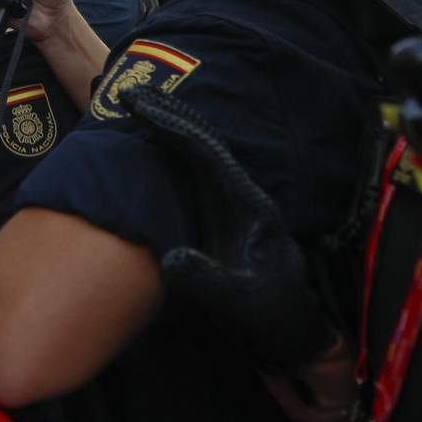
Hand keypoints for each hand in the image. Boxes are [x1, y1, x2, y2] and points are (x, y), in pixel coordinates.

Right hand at [120, 84, 337, 375]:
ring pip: (204, 150)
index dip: (170, 125)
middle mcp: (242, 195)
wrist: (290, 331)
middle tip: (131, 90)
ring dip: (174, 124)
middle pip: (205, 140)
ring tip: (143, 103)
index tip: (136, 103)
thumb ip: (207, 282)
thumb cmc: (268, 317)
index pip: (205, 153)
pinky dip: (178, 146)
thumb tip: (170, 258)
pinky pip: (199, 168)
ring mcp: (235, 202)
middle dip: (170, 112)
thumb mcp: (238, 306)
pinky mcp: (226, 214)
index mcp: (247, 206)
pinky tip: (161, 142)